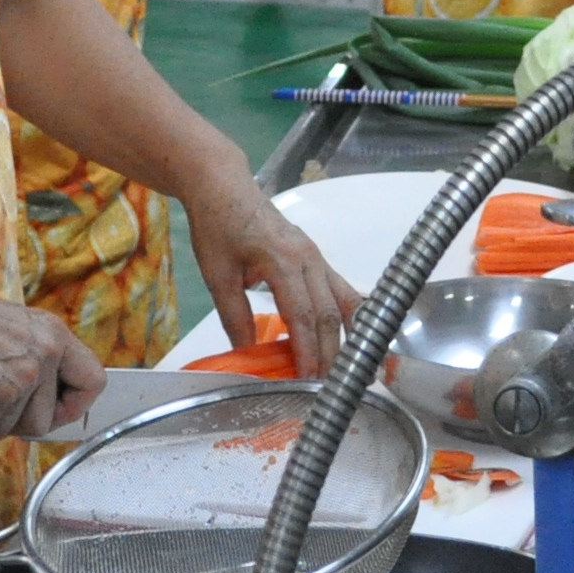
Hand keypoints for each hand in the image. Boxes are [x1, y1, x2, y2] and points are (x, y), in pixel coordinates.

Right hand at [0, 280, 102, 439]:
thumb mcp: (17, 328)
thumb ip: (38, 360)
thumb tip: (48, 405)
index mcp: (55, 336)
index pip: (94, 382)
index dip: (74, 406)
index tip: (53, 412)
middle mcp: (45, 355)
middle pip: (44, 421)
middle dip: (12, 421)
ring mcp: (20, 377)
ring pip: (7, 431)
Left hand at [184, 171, 354, 377]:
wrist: (224, 187)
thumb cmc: (218, 227)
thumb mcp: (217, 274)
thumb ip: (234, 315)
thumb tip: (248, 355)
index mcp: (283, 260)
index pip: (302, 314)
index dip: (307, 349)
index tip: (307, 378)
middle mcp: (309, 258)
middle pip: (328, 313)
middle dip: (330, 352)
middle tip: (327, 385)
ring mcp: (318, 256)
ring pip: (343, 302)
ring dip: (347, 337)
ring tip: (351, 368)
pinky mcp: (318, 258)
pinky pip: (343, 289)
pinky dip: (351, 316)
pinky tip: (357, 338)